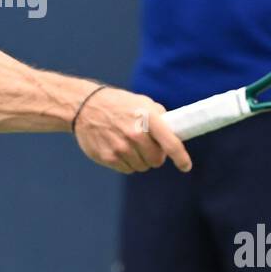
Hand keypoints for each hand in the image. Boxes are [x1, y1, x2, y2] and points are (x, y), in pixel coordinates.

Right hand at [72, 87, 192, 173]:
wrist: (84, 106)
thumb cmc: (118, 104)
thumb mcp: (142, 102)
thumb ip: (160, 117)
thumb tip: (175, 132)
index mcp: (148, 118)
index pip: (171, 143)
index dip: (181, 158)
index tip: (185, 166)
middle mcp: (135, 133)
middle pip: (156, 160)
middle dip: (155, 156)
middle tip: (147, 146)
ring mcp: (121, 147)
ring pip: (142, 166)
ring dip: (139, 159)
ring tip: (129, 144)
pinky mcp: (108, 157)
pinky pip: (127, 169)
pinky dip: (126, 162)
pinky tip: (118, 148)